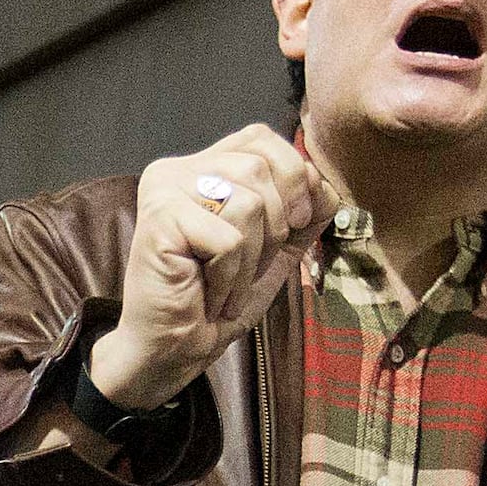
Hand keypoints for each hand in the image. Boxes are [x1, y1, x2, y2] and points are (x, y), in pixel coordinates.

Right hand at [88, 128, 333, 410]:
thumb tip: (327, 186)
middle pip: (261, 167)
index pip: (261, 137)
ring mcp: (164, 190)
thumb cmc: (217, 301)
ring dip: (250, 260)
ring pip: (248, 203)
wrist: (173, 349)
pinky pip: (229, 239)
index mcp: (202, 166)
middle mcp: (177, 169)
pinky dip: (230, 278)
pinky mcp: (159, 218)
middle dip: (272, 228)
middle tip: (244, 267)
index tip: (292, 226)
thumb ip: (303, 213)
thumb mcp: (275, 250)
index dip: (291, 177)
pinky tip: (208, 294)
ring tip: (223, 284)